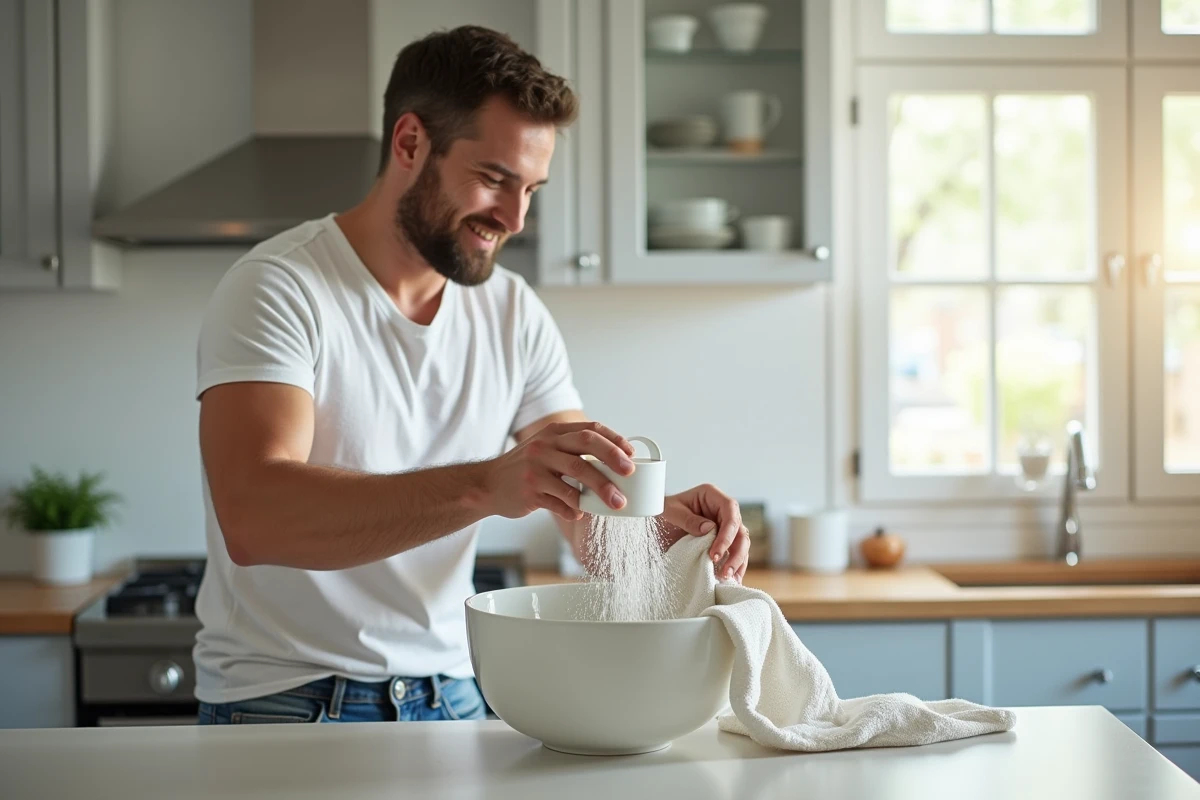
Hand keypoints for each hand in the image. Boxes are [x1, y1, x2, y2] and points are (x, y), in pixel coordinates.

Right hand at [485, 421, 634, 520]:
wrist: (487, 485)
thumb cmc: (525, 469)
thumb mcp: (546, 450)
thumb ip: (572, 451)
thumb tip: (613, 463)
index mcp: (553, 433)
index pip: (590, 429)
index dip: (614, 440)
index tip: (631, 455)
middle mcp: (544, 445)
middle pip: (586, 445)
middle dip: (612, 458)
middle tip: (630, 473)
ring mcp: (536, 467)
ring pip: (576, 474)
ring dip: (600, 489)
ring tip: (616, 503)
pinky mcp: (529, 490)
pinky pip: (559, 501)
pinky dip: (574, 509)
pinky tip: (580, 515)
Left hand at [657, 484, 749, 581]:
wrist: (653, 527)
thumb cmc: (661, 514)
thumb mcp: (668, 513)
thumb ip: (687, 519)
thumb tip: (710, 528)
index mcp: (711, 496)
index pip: (730, 510)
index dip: (727, 533)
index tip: (715, 554)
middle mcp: (721, 510)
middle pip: (740, 529)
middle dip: (736, 552)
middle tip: (724, 572)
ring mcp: (724, 526)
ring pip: (742, 543)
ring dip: (738, 562)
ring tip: (727, 578)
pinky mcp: (722, 542)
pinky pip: (734, 554)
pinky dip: (735, 567)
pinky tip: (731, 580)